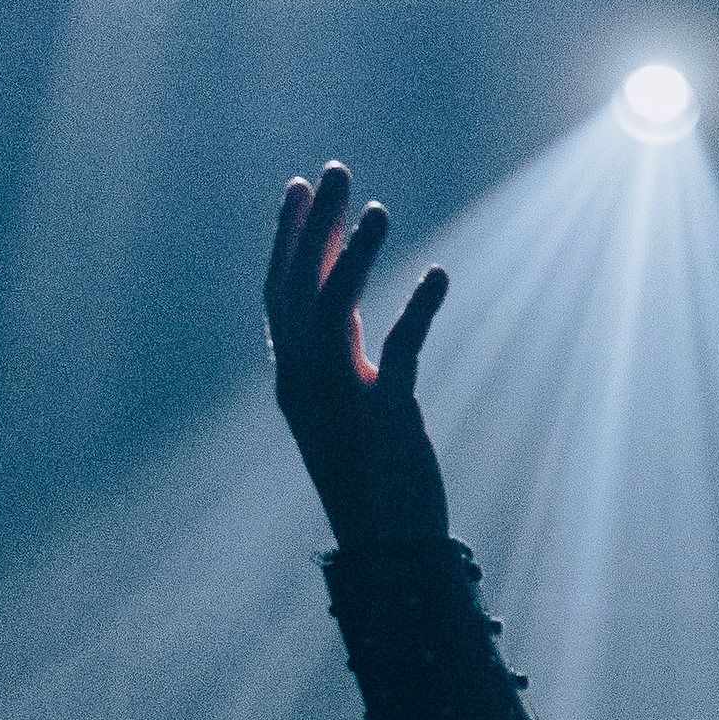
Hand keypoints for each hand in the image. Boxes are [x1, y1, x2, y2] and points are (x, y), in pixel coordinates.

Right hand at [267, 163, 452, 548]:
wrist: (387, 550)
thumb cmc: (369, 476)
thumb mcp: (343, 404)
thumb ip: (336, 353)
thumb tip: (337, 301)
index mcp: (292, 378)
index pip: (280, 293)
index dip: (287, 238)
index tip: (299, 186)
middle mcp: (304, 383)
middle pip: (300, 288)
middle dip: (316, 225)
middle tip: (335, 170)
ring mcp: (340, 400)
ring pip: (336, 312)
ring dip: (357, 256)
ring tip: (380, 207)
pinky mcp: (385, 418)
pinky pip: (399, 353)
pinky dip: (417, 310)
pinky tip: (439, 273)